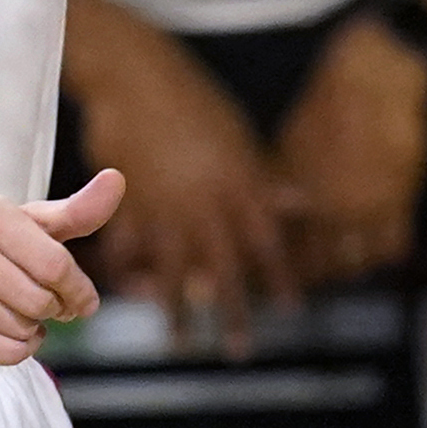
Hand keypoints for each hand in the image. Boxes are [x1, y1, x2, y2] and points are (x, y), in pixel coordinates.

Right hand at [0, 177, 118, 364]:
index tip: (80, 298)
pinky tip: (7, 333)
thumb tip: (116, 180)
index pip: (56, 264)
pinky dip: (18, 349)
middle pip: (41, 301)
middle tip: (46, 306)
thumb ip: (75, 210)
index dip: (78, 289)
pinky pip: (6, 353)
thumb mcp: (24, 223)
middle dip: (53, 309)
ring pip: (24, 329)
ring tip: (16, 314)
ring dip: (32, 329)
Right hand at [76, 47, 290, 357]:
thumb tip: (300, 204)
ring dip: (179, 314)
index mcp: (238, 182)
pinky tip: (126, 297)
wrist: (135, 75)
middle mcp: (203, 201)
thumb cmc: (192, 100)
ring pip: (175, 271)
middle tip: (241, 352)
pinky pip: (130, 249)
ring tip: (182, 346)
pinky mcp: (127, 202)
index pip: (266, 240)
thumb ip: (262, 177)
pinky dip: (127, 274)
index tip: (290, 310)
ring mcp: (163, 205)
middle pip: (224, 267)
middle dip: (233, 312)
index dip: (279, 276)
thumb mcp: (237, 135)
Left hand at [270, 22, 426, 285]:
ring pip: (356, 264)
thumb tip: (265, 215)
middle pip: (319, 267)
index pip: (283, 250)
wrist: (377, 76)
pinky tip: (379, 254)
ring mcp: (366, 207)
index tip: (277, 276)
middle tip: (311, 284)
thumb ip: (278, 183)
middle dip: (314, 279)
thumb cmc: (328, 105)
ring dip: (350, 271)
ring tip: (346, 270)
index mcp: (295, 191)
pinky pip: (393, 247)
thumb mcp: (290, 142)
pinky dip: (385, 256)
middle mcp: (328, 206)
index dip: (280, 269)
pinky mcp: (401, 200)